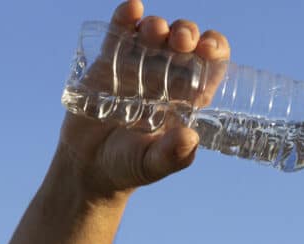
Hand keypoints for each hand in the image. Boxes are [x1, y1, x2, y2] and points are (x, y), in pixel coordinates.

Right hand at [55, 0, 230, 197]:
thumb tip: (191, 137)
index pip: (209, 66)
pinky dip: (126, 17)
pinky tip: (133, 9)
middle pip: (185, 44)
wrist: (88, 166)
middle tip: (181, 39)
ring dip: (159, 26)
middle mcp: (166, 78)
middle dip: (187, 33)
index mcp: (186, 98)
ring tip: (154, 32)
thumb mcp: (153, 165)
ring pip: (155, 34)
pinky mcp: (108, 63)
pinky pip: (119, 34)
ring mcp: (138, 67)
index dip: (214, 50)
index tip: (209, 48)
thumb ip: (173, 155)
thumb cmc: (129, 167)